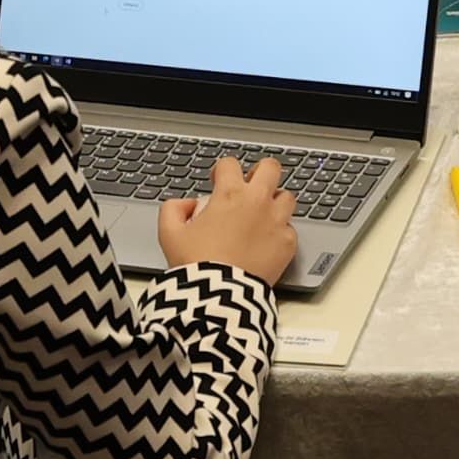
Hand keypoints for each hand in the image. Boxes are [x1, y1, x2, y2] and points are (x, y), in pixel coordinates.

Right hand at [159, 152, 299, 282]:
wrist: (219, 295)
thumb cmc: (196, 264)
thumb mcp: (169, 232)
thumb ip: (173, 208)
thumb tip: (186, 204)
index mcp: (229, 194)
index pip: (230, 163)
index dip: (221, 171)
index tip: (218, 182)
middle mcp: (257, 202)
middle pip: (270, 167)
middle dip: (260, 172)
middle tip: (250, 185)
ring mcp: (276, 221)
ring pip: (287, 196)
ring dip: (275, 201)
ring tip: (262, 214)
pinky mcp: (287, 243)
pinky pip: (290, 228)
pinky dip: (280, 232)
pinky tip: (266, 241)